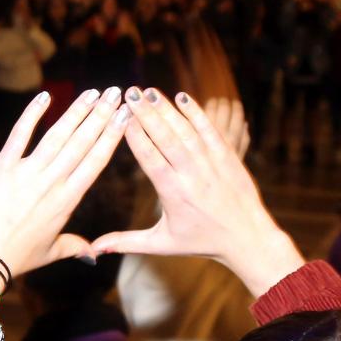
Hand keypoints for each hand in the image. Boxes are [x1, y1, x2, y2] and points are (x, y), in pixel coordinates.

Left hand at [0, 88, 127, 312]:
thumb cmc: (17, 257)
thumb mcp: (51, 252)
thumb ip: (75, 246)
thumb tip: (94, 254)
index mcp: (68, 200)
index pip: (96, 161)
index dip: (112, 136)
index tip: (125, 117)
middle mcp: (51, 182)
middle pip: (82, 142)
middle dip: (102, 115)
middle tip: (116, 92)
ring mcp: (26, 172)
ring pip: (57, 135)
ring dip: (77, 111)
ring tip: (93, 93)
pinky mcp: (2, 167)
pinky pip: (19, 134)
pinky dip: (32, 114)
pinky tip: (45, 97)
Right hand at [91, 89, 303, 296]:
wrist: (246, 238)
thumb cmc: (201, 241)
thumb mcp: (162, 244)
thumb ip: (126, 242)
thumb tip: (94, 249)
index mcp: (172, 193)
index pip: (150, 159)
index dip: (135, 136)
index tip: (121, 117)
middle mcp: (191, 176)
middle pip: (165, 139)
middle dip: (146, 114)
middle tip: (130, 93)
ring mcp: (211, 164)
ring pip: (186, 131)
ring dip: (167, 109)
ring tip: (149, 91)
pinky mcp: (228, 157)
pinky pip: (210, 131)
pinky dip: (197, 114)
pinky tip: (183, 98)